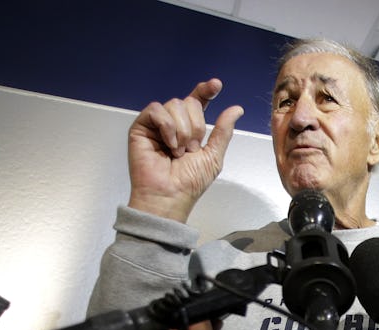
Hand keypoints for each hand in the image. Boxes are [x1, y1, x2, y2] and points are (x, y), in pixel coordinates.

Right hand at [127, 79, 243, 221]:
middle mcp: (173, 124)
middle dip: (195, 126)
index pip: (197, 101)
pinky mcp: (140, 127)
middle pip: (188, 102)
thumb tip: (237, 108)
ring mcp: (156, 125)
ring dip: (182, 130)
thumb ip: (223, 130)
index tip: (216, 85)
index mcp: (189, 128)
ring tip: (178, 152)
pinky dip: (167, 126)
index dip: (206, 90)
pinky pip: (156, 110)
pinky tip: (169, 144)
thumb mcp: (213, 155)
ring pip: (174, 104)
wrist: (169, 195)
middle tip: (190, 149)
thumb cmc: (189, 183)